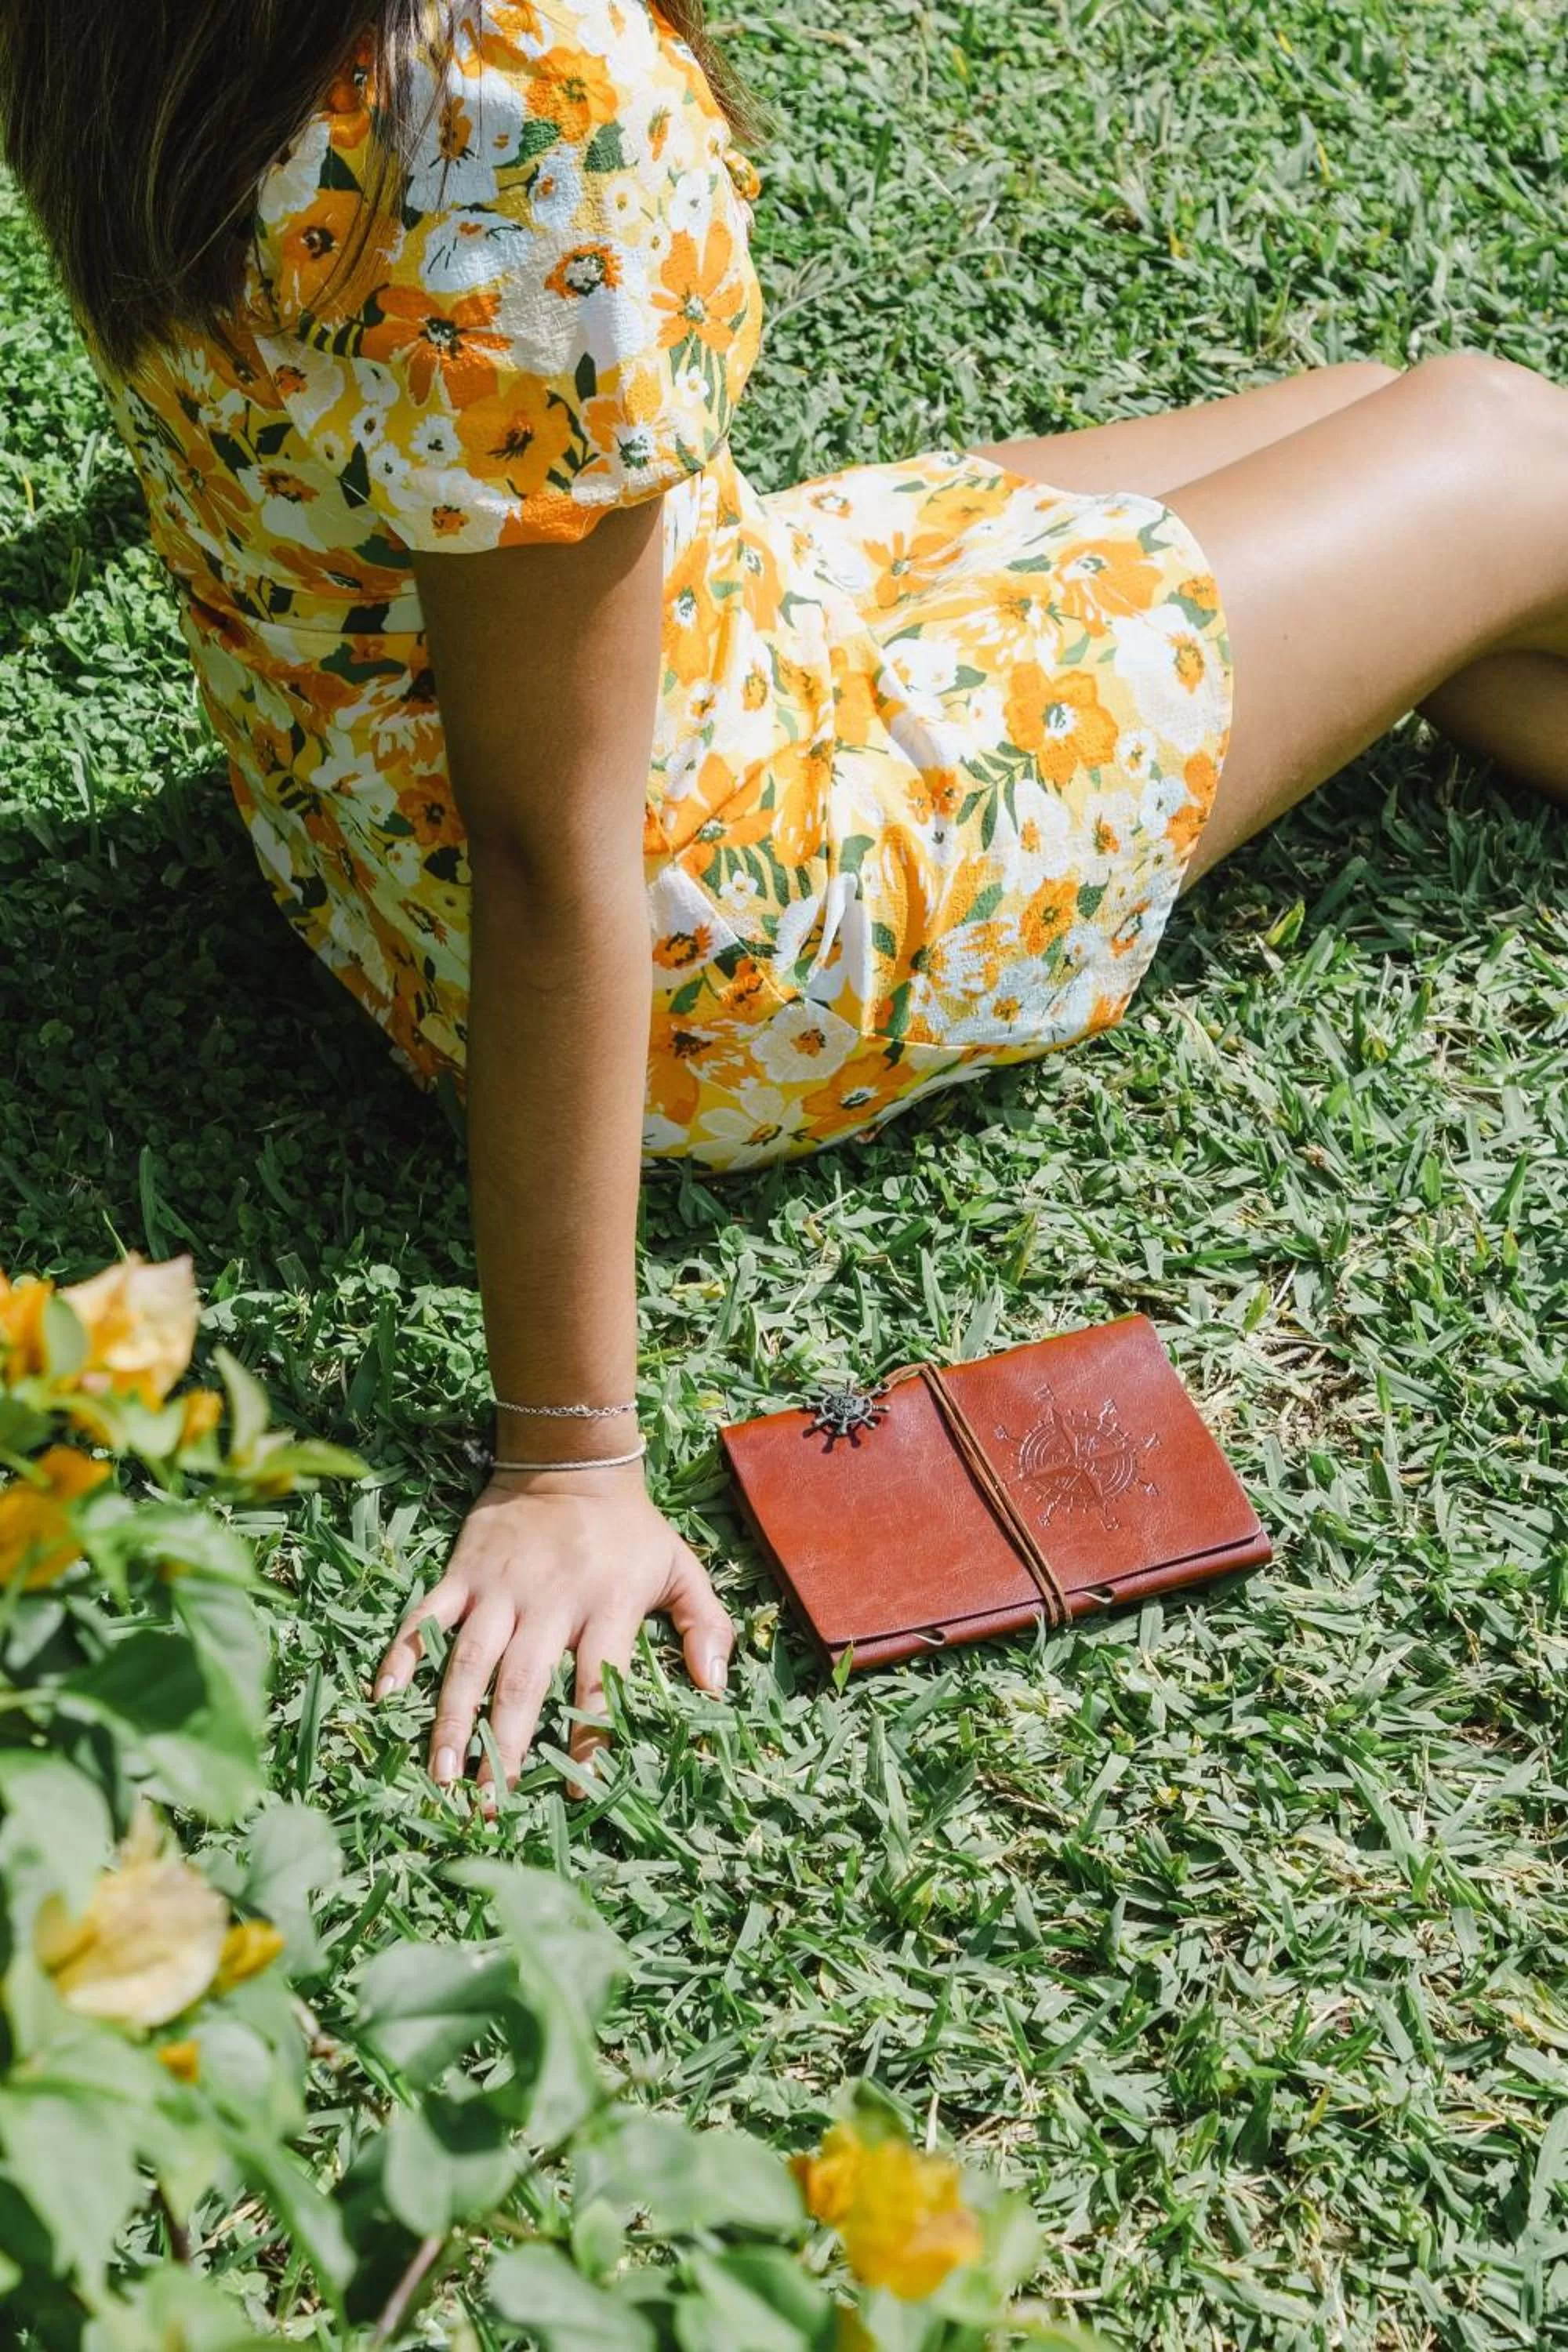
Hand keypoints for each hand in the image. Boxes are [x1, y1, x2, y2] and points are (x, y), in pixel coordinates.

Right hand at [372, 1462, 732, 1796]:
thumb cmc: (629, 1530)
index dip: (587, 1737)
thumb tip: (715, 1687)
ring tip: (440, 1775)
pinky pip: (427, 1617)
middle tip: (488, 1806)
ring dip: (452, 1718)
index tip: (572, 1789)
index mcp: (607, 1605)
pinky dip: (403, 1653)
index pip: (599, 1680)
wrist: (569, 1460)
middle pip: (524, 1682)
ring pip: (470, 1659)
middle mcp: (550, 1602)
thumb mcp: (680, 1567)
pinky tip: (383, 1695)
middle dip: (504, 1747)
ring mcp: (500, 1588)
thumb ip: (707, 1625)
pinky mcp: (463, 1572)